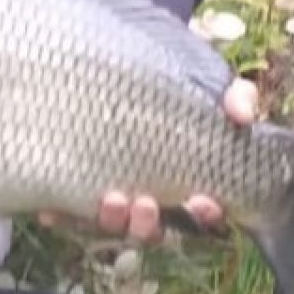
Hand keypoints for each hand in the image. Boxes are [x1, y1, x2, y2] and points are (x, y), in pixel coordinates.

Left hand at [36, 76, 258, 244]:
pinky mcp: (78, 189)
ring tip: (111, 198)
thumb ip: (235, 97)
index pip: (202, 214)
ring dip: (112, 220)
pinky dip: (62, 213)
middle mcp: (151, 196)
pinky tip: (51, 210)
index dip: (205, 215)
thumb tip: (242, 113)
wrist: (122, 64)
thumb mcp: (208, 85)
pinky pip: (69, 211)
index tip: (203, 201)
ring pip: (114, 225)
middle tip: (145, 203)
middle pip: (153, 229)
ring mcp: (114, 195)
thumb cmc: (174, 83)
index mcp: (187, 183)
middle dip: (149, 223)